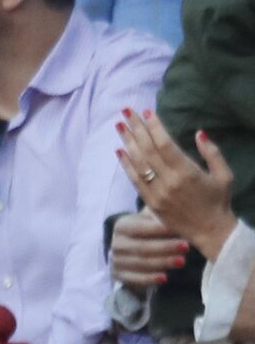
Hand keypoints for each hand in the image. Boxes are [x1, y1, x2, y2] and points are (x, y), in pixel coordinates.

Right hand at [110, 208, 186, 293]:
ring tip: (182, 261)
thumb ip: (160, 215)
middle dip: (165, 247)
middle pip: (142, 247)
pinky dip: (150, 279)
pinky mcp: (120, 275)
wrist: (132, 251)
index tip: (181, 230)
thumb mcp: (150, 220)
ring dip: (162, 263)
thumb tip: (176, 211)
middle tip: (186, 247)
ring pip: (141, 263)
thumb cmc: (148, 232)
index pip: (140, 228)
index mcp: (122, 226)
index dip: (160, 230)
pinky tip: (164, 278)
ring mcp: (116, 261)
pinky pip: (135, 279)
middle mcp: (116, 243)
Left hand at [116, 109, 237, 259]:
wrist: (210, 231)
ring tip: (119, 125)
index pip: (165, 144)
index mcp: (188, 172)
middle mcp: (169, 182)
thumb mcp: (224, 174)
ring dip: (127, 143)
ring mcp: (157, 193)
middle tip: (126, 111)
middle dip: (136, 129)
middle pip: (148, 150)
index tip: (146, 112)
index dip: (154, 127)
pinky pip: (135, 181)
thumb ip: (212, 152)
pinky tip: (119, 151)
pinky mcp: (151, 203)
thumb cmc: (219, 200)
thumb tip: (199, 132)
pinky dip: (126, 165)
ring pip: (139, 163)